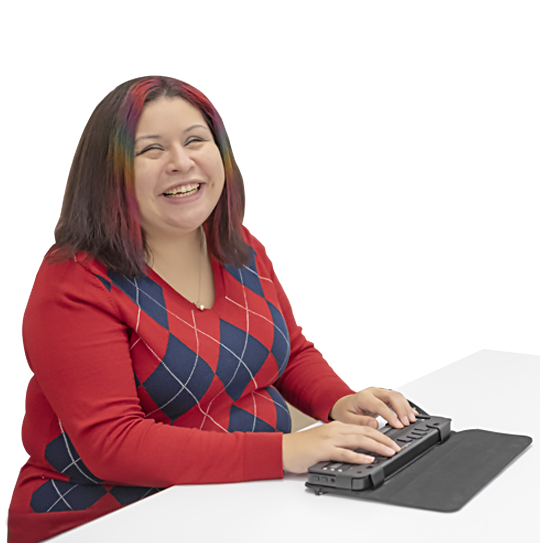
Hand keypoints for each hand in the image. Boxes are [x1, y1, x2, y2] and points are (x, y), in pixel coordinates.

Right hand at [282, 420, 401, 473]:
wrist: (284, 449)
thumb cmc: (303, 448)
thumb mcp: (326, 442)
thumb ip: (342, 444)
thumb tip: (361, 452)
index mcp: (337, 427)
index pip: (364, 429)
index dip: (381, 435)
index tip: (393, 443)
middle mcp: (335, 430)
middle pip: (365, 432)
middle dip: (384, 440)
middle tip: (397, 448)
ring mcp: (330, 439)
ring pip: (358, 440)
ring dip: (377, 446)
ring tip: (390, 452)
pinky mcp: (323, 450)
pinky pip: (344, 452)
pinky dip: (358, 456)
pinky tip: (368, 460)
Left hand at [329, 387, 418, 428]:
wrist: (345, 405)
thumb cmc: (345, 412)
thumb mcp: (347, 419)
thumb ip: (360, 422)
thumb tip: (374, 424)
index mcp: (363, 397)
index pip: (380, 405)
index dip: (391, 415)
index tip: (399, 426)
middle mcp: (373, 393)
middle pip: (391, 396)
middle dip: (402, 409)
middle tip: (408, 423)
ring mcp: (380, 394)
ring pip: (397, 396)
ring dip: (406, 407)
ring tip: (411, 420)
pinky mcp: (385, 397)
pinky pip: (398, 399)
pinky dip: (406, 406)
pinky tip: (412, 414)